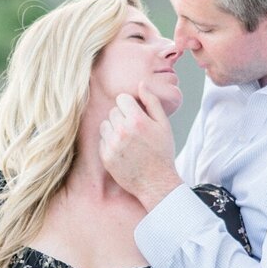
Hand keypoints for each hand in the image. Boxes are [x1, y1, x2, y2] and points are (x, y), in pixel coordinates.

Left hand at [98, 84, 180, 207]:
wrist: (156, 183)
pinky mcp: (105, 157)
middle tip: (135, 129)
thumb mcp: (164, 125)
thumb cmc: (162, 152)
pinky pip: (102, 140)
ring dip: (114, 128)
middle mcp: (122, 131)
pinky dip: (110, 143)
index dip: (129, 105)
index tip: (136, 114)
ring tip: (128, 139)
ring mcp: (112, 144)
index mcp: (137, 120)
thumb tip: (141, 84)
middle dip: (122, 116)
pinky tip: (123, 150)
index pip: (121, 99)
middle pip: (113, 111)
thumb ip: (152, 102)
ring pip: (105, 124)